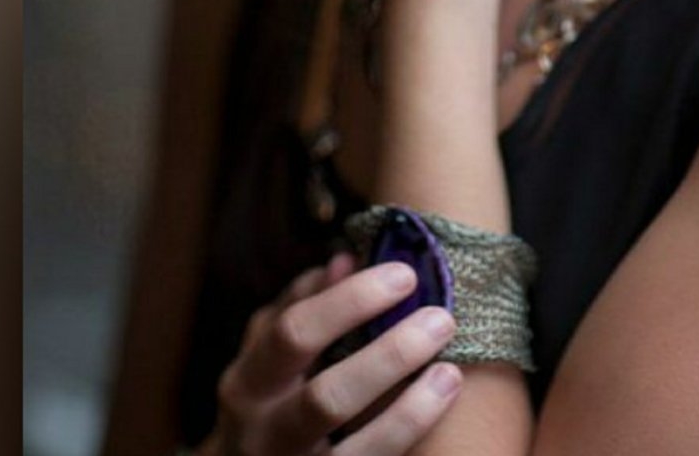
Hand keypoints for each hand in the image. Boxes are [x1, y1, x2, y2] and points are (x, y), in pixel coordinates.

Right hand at [207, 252, 461, 453]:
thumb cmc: (269, 397)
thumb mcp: (271, 350)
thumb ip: (305, 303)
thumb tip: (346, 260)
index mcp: (248, 381)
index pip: (295, 332)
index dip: (351, 301)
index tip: (405, 274)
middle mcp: (264, 433)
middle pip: (326, 397)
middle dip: (389, 357)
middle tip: (440, 319)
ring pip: (356, 447)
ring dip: (409, 408)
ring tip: (449, 370)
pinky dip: (408, 432)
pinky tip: (440, 402)